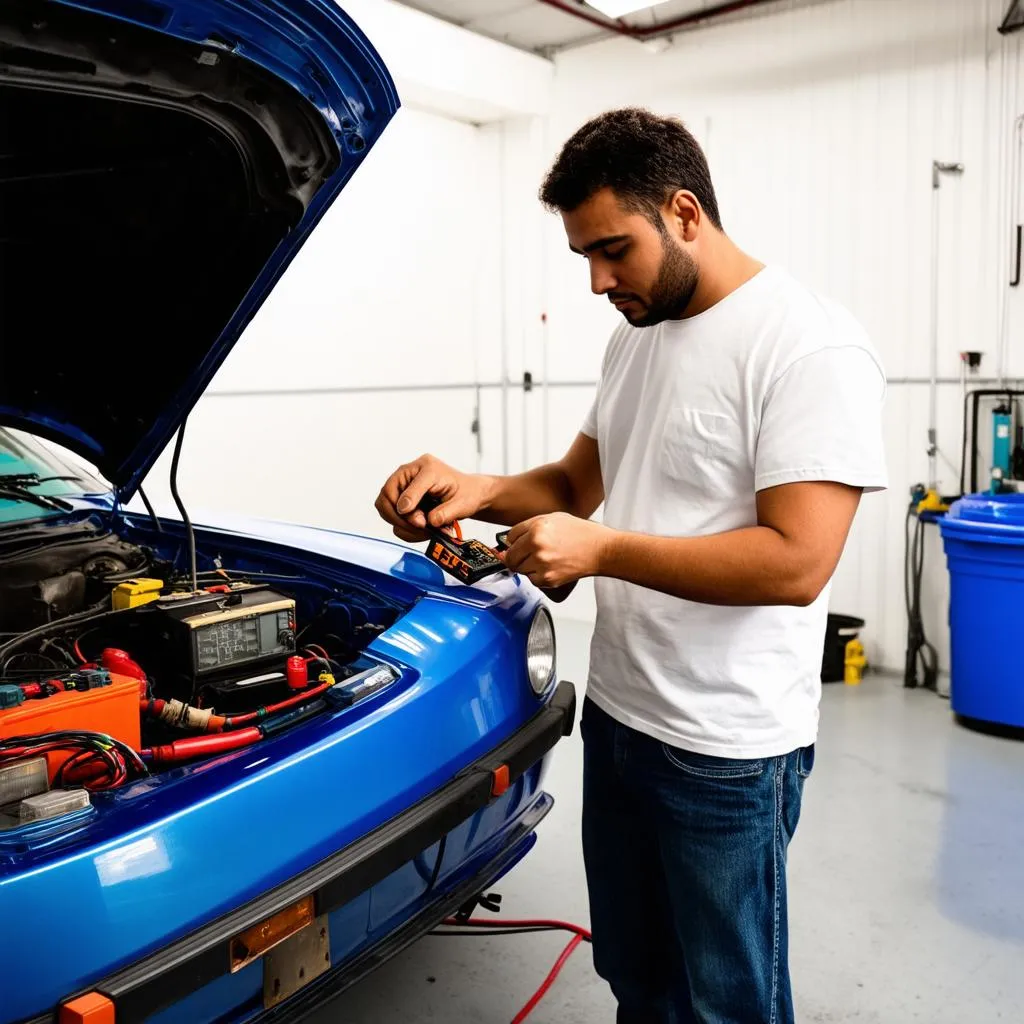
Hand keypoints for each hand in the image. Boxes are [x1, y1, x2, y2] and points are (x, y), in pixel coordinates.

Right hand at [375, 454, 490, 542]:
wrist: (467, 495)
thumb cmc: (466, 494)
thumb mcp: (463, 503)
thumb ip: (446, 512)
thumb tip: (428, 521)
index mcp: (427, 467)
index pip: (406, 483)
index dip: (408, 502)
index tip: (415, 518)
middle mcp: (410, 473)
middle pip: (386, 496)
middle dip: (401, 517)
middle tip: (421, 526)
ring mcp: (402, 486)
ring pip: (385, 508)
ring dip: (402, 524)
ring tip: (423, 529)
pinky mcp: (401, 500)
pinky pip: (391, 517)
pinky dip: (404, 528)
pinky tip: (421, 530)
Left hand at [503, 512, 611, 588]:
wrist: (601, 550)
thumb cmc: (582, 533)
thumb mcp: (554, 518)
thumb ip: (530, 527)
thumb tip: (510, 540)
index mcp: (537, 527)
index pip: (510, 537)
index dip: (514, 540)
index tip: (518, 543)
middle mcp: (537, 545)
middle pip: (511, 556)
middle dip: (516, 556)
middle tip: (528, 555)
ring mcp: (542, 563)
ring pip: (520, 569)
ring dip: (527, 566)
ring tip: (545, 559)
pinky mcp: (548, 579)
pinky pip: (532, 580)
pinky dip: (538, 576)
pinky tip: (551, 567)